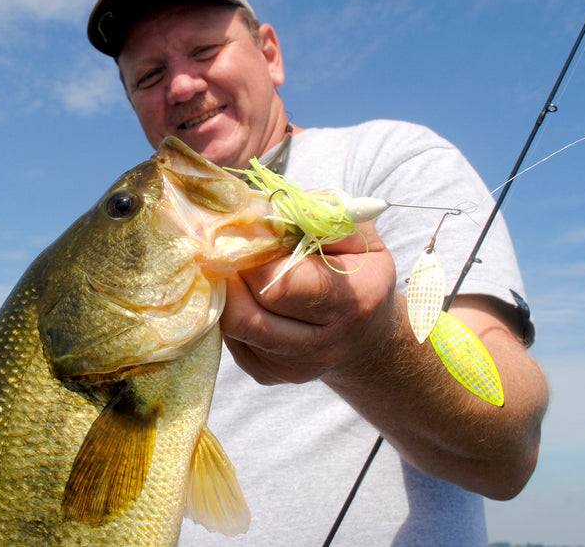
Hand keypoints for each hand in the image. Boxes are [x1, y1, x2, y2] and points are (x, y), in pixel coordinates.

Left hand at [219, 220, 399, 384]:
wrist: (365, 333)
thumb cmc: (357, 272)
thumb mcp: (357, 235)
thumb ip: (319, 214)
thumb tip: (266, 209)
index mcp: (350, 304)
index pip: (280, 284)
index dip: (250, 253)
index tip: (234, 227)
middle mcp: (322, 345)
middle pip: (246, 312)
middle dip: (228, 272)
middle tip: (220, 243)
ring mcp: (291, 367)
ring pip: (231, 325)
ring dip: (224, 290)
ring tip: (229, 263)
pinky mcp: (266, 375)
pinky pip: (230, 338)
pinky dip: (230, 308)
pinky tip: (245, 291)